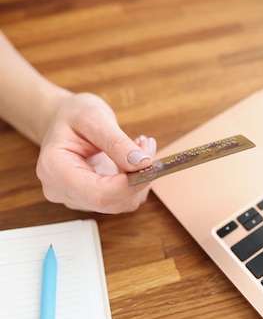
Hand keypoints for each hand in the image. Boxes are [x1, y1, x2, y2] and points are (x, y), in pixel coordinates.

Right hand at [36, 92, 156, 213]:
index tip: (150, 163)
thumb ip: (117, 142)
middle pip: (111, 201)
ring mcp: (77, 198)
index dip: (130, 184)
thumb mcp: (94, 117)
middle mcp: (62, 190)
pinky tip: (134, 160)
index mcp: (54, 170)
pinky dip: (136, 182)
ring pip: (121, 203)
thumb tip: (143, 163)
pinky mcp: (92, 199)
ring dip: (140, 179)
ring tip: (140, 147)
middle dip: (138, 178)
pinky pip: (123, 199)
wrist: (62, 119)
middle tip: (147, 146)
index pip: (98, 193)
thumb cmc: (72, 115)